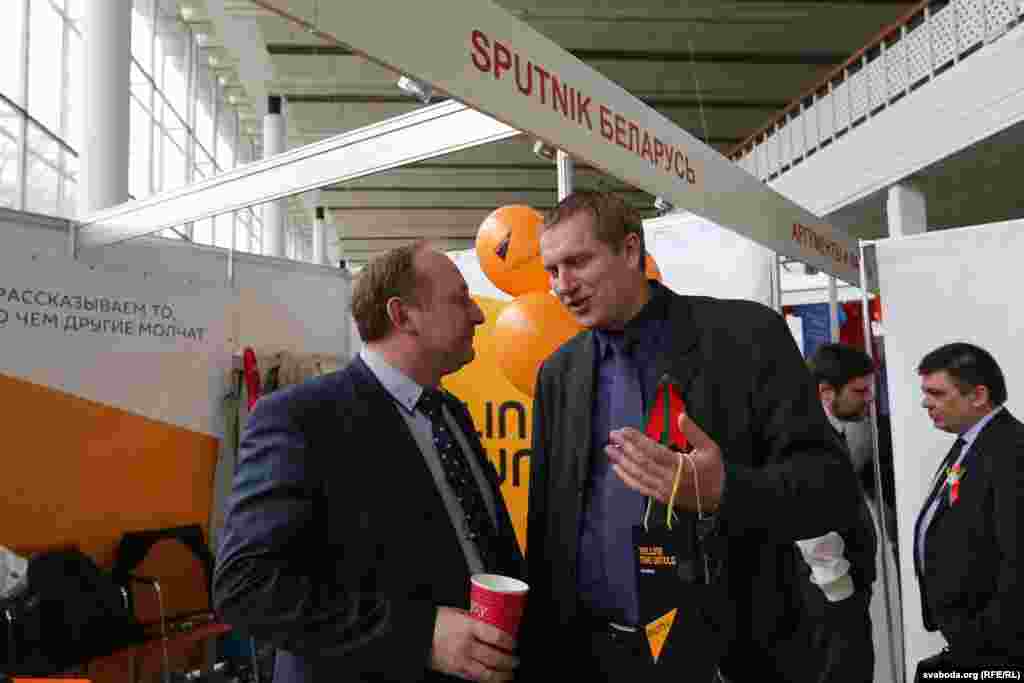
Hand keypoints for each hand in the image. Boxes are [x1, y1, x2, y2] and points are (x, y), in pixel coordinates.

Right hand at [429, 607, 518, 682]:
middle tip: (516, 660)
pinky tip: (493, 679)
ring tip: (509, 674)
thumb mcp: (457, 613)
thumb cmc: (436, 621)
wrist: (418, 634)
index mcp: (469, 627)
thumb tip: (491, 621)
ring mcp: (461, 660)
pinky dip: (486, 680)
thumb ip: (474, 619)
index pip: (496, 636)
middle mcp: (467, 645)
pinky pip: (475, 678)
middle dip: (509, 661)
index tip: (514, 643)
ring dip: (502, 675)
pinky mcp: (455, 670)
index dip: (509, 642)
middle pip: (495, 657)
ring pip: (487, 672)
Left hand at [607, 410, 724, 512]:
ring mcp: (663, 490)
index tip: (624, 430)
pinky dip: (626, 478)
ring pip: (638, 475)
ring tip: (610, 450)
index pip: (653, 451)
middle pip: (641, 462)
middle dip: (625, 448)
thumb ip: (694, 432)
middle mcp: (669, 479)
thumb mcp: (710, 448)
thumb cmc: (713, 472)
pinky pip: (639, 487)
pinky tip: (617, 468)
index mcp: (681, 466)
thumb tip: (681, 416)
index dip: (636, 440)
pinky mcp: (660, 497)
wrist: (719, 498)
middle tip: (612, 436)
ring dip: (622, 462)